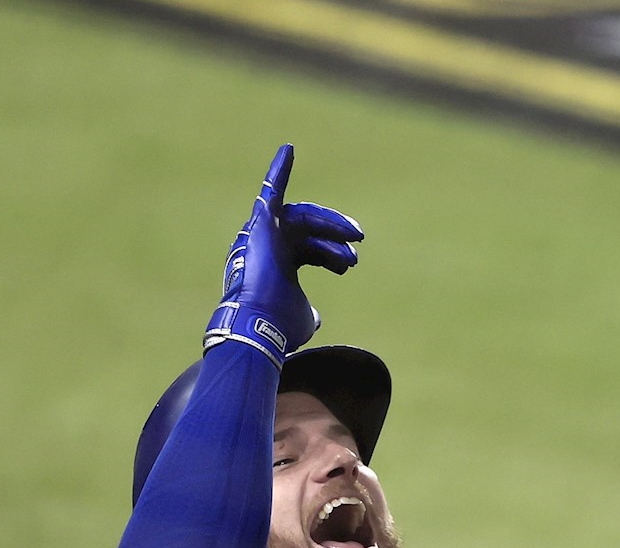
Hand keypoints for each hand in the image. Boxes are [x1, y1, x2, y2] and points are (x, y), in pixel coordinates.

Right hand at [204, 144, 364, 358]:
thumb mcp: (302, 316)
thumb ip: (308, 310)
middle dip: (335, 236)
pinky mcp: (260, 224)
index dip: (331, 254)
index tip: (350, 265)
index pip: (309, 250)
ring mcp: (262, 234)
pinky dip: (278, 170)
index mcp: (278, 265)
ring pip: (303, 217)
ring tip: (356, 234)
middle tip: (359, 242)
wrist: (261, 325)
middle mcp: (267, 246)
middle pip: (308, 231)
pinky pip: (268, 191)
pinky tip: (288, 150)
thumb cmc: (281, 326)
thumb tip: (316, 318)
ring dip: (330, 223)